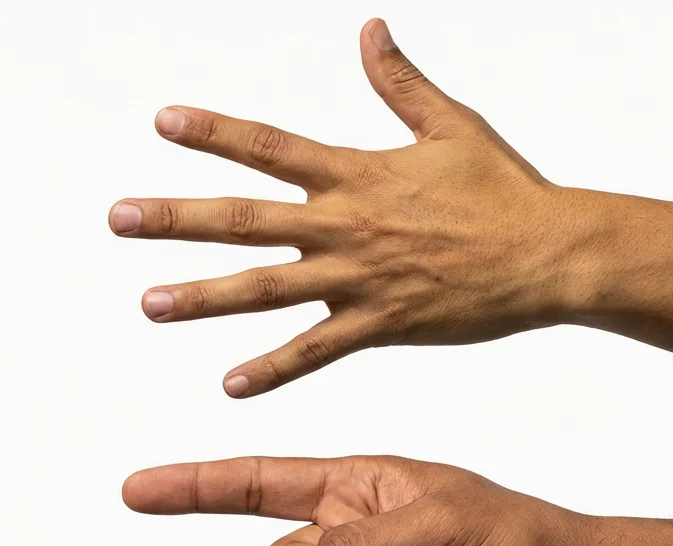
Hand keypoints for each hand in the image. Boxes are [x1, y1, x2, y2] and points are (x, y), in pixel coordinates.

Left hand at [110, 18, 618, 396]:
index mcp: (356, 173)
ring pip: (265, 288)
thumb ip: (400, 82)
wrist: (553, 254)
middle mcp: (345, 224)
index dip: (214, 131)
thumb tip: (370, 29)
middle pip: (244, 218)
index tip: (162, 121)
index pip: (269, 146)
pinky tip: (229, 384)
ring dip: (204, 296)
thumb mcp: (451, 125)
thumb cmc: (504, 188)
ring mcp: (358, 278)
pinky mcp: (380, 324)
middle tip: (119, 218)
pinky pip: (316, 351)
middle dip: (178, 217)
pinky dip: (274, 369)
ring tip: (150, 302)